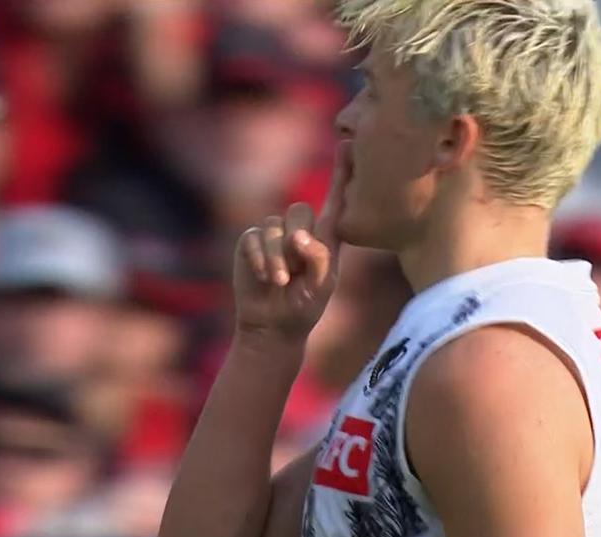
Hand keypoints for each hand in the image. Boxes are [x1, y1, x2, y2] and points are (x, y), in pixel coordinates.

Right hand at [233, 140, 351, 343]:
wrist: (273, 325)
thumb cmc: (304, 307)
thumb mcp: (322, 286)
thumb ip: (319, 258)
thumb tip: (297, 236)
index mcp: (326, 237)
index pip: (336, 199)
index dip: (342, 172)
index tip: (348, 145)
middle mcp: (300, 230)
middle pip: (299, 211)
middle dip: (296, 243)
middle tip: (294, 272)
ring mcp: (274, 234)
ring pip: (275, 227)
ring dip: (277, 257)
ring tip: (280, 281)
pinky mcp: (252, 242)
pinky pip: (255, 238)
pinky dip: (261, 259)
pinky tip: (265, 277)